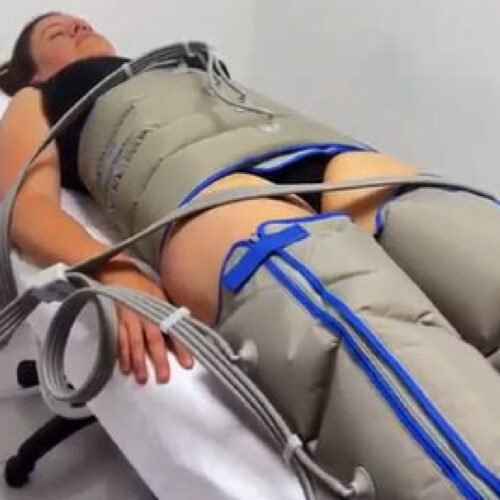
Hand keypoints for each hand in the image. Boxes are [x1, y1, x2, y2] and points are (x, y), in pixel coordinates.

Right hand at [95, 258, 193, 383]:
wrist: (118, 273)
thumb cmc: (143, 286)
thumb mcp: (161, 295)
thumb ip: (171, 312)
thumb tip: (186, 329)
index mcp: (160, 309)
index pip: (173, 330)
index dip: (181, 348)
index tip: (189, 364)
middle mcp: (146, 315)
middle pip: (154, 340)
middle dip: (159, 360)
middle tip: (164, 378)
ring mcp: (129, 318)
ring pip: (135, 343)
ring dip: (138, 362)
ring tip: (142, 378)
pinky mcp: (115, 321)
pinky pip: (118, 340)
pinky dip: (121, 354)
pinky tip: (124, 368)